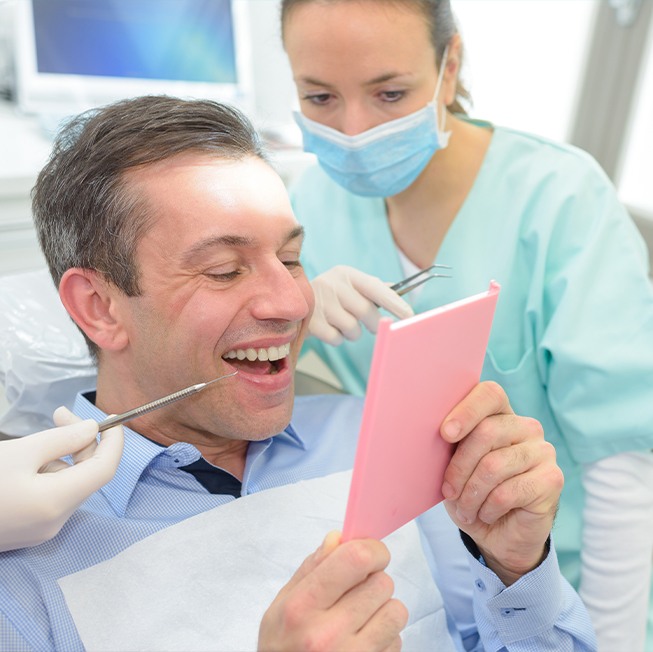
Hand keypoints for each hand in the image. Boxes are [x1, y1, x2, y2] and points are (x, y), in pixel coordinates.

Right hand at [0, 407, 123, 551]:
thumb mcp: (20, 452)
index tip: (113, 418)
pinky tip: (28, 460)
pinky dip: (50, 473)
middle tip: (60, 414)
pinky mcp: (28, 531)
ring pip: (69, 484)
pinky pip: (53, 496)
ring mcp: (42, 530)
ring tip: (36, 439)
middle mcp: (56, 521)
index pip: (106, 469)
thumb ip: (62, 439)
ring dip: (63, 456)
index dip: (115, 441)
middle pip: (88, 475)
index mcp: (57, 503)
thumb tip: (92, 429)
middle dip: (82, 442)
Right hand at [258, 531, 407, 650]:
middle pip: (382, 583)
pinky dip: (385, 638)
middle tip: (355, 593)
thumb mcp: (280, 606)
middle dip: (373, 582)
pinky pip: (397, 641)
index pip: (356, 559)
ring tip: (360, 619)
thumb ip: (310, 569)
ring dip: (383, 610)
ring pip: (396, 611)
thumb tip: (338, 538)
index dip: (372, 549)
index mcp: (302, 607)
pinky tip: (362, 643)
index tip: (370, 554)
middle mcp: (328, 634)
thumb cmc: (281, 647)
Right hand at [309, 266, 413, 344]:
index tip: (409, 315)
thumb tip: (400, 291)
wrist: (291, 300)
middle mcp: (332, 284)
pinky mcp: (310, 321)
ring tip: (342, 324)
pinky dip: (337, 339)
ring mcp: (319, 302)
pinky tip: (329, 329)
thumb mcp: (349, 285)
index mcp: (346, 274)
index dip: (393, 302)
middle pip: (365, 311)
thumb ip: (373, 288)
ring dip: (353, 333)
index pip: (375, 287)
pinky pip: (336, 338)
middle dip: (373, 324)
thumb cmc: (331, 296)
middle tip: (372, 326)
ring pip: (352, 328)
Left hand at [440, 382, 562, 584]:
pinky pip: (508, 491)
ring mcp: (542, 451)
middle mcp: (526, 426)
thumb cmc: (471, 492)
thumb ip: (450, 443)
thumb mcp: (453, 466)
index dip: (467, 410)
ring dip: (471, 494)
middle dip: (459, 466)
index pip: (489, 394)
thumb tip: (431, 427)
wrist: (498, 535)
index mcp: (500, 414)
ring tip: (465, 508)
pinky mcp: (552, 478)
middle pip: (487, 432)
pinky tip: (486, 514)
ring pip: (494, 465)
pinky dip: (488, 508)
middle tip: (448, 491)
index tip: (445, 433)